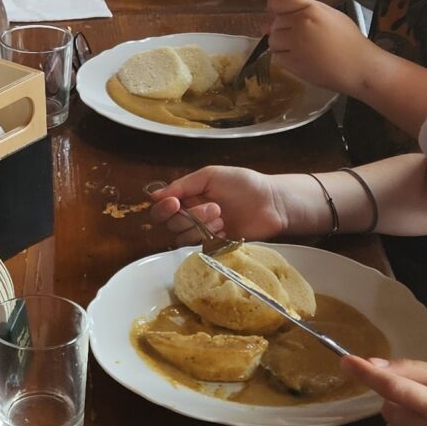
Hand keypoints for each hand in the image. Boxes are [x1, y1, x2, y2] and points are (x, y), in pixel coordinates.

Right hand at [149, 165, 303, 244]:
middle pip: (171, 226)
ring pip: (184, 239)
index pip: (162, 209)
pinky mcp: (216, 248)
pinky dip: (211, 239)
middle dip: (191, 216)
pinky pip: (200, 250)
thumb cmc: (245, 184)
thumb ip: (183, 185)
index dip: (163, 209)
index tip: (175, 203)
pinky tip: (226, 230)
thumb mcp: (211, 176)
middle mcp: (192, 217)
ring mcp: (204, 234)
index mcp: (188, 198)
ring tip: (223, 218)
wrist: (273, 203)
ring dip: (201, 227)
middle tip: (215, 208)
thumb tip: (154, 195)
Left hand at [264, 0, 370, 94]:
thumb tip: (265, 23)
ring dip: (282, 46)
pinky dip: (285, 59)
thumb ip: (300, 13)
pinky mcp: (293, 63)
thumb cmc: (348, 40)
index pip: (279, 1)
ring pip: (273, 40)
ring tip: (302, 50)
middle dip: (285, 31)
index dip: (281, 11)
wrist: (360, 66)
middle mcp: (300, 23)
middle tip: (304, 39)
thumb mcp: (329, 16)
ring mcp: (295, 44)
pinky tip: (301, 59)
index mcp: (310, 8)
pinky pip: (277, 57)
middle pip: (276, 23)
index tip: (289, 19)